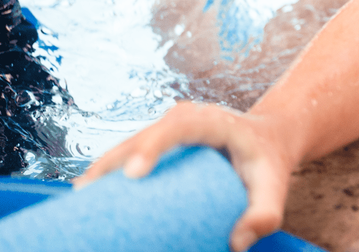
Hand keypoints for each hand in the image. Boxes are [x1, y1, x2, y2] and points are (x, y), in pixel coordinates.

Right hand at [74, 102, 293, 251]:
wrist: (271, 142)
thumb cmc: (270, 165)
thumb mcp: (276, 189)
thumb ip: (265, 215)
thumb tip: (236, 244)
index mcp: (217, 122)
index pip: (181, 125)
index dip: (154, 144)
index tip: (135, 173)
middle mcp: (191, 119)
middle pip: (147, 132)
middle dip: (116, 158)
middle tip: (89, 191)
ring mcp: (175, 128)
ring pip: (135, 139)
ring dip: (106, 164)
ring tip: (81, 196)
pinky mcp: (166, 142)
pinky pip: (135, 150)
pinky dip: (112, 167)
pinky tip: (91, 192)